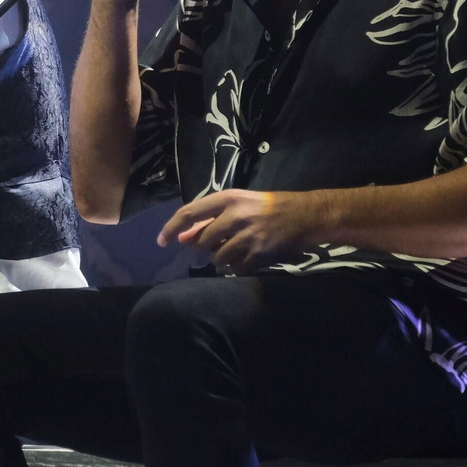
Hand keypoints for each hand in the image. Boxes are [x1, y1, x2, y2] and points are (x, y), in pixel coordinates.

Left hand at [158, 189, 317, 272]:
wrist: (305, 216)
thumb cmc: (266, 207)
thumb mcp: (237, 204)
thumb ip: (209, 220)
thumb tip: (181, 238)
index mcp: (227, 199)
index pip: (189, 213)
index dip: (171, 228)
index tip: (161, 241)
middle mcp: (235, 215)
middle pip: (202, 242)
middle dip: (206, 247)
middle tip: (222, 241)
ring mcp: (247, 236)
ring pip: (217, 257)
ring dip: (222, 258)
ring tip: (238, 247)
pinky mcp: (259, 253)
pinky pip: (236, 268)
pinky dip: (238, 266)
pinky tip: (249, 255)